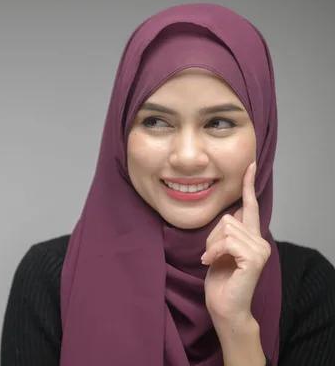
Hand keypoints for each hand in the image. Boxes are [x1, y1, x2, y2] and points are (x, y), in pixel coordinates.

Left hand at [202, 162, 270, 328]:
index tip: (249, 165)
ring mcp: (260, 249)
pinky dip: (213, 251)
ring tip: (213, 261)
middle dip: (212, 236)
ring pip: (226, 228)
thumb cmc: (220, 280)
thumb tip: (230, 214)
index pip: (251, 205)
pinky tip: (211, 263)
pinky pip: (227, 242)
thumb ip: (227, 233)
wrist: (224, 306)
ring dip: (212, 245)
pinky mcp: (254, 258)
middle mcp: (260, 240)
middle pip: (228, 218)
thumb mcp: (219, 250)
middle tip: (211, 255)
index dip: (248, 185)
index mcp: (251, 237)